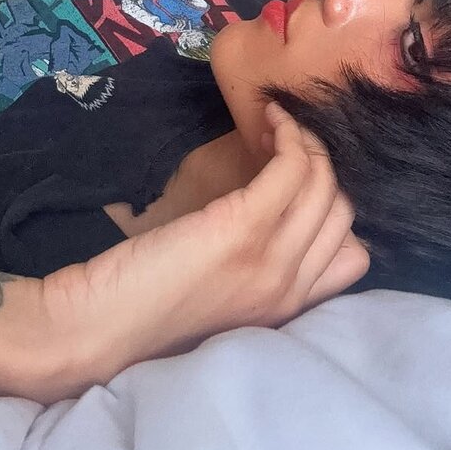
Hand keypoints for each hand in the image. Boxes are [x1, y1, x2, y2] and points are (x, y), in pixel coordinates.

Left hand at [33, 104, 369, 402]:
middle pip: (342, 212)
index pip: (353, 254)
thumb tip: (277, 213)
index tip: (303, 178)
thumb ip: (258, 268)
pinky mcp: (242, 228)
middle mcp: (290, 288)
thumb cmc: (148, 305)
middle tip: (289, 139)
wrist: (97, 328)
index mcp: (287, 309)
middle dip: (324, 165)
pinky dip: (288, 135)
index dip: (334, 206)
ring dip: (307, 142)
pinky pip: (292, 168)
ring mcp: (270, 260)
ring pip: (324, 184)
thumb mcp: (222, 295)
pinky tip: (269, 121)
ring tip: (279, 124)